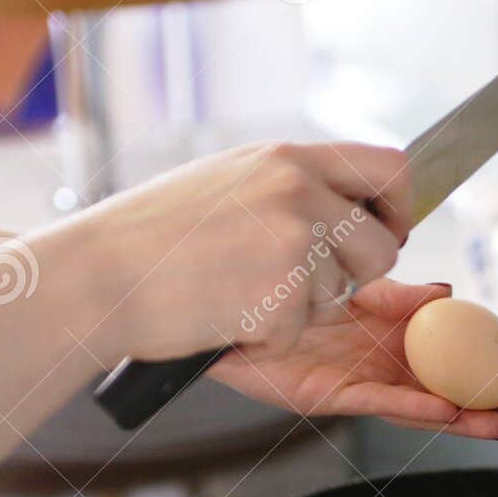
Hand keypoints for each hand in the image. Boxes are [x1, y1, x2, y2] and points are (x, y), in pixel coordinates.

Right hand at [31, 141, 413, 365]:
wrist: (96, 274)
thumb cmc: (151, 233)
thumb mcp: (229, 180)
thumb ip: (294, 185)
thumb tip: (354, 204)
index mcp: (288, 158)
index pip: (391, 167)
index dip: (401, 207)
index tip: (388, 230)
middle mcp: (299, 193)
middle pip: (383, 247)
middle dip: (359, 276)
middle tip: (302, 283)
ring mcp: (292, 246)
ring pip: (341, 296)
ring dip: (300, 307)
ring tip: (234, 290)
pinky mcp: (279, 299)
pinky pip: (299, 332)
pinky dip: (264, 337)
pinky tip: (220, 315)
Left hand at [211, 280, 497, 439]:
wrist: (226, 305)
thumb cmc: (282, 293)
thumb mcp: (354, 284)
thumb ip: (401, 293)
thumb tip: (448, 290)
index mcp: (390, 332)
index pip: (452, 352)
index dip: (489, 363)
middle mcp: (379, 361)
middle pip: (445, 387)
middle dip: (487, 401)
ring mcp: (359, 380)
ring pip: (419, 404)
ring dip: (461, 415)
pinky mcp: (331, 394)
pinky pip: (379, 403)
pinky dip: (413, 407)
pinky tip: (446, 411)